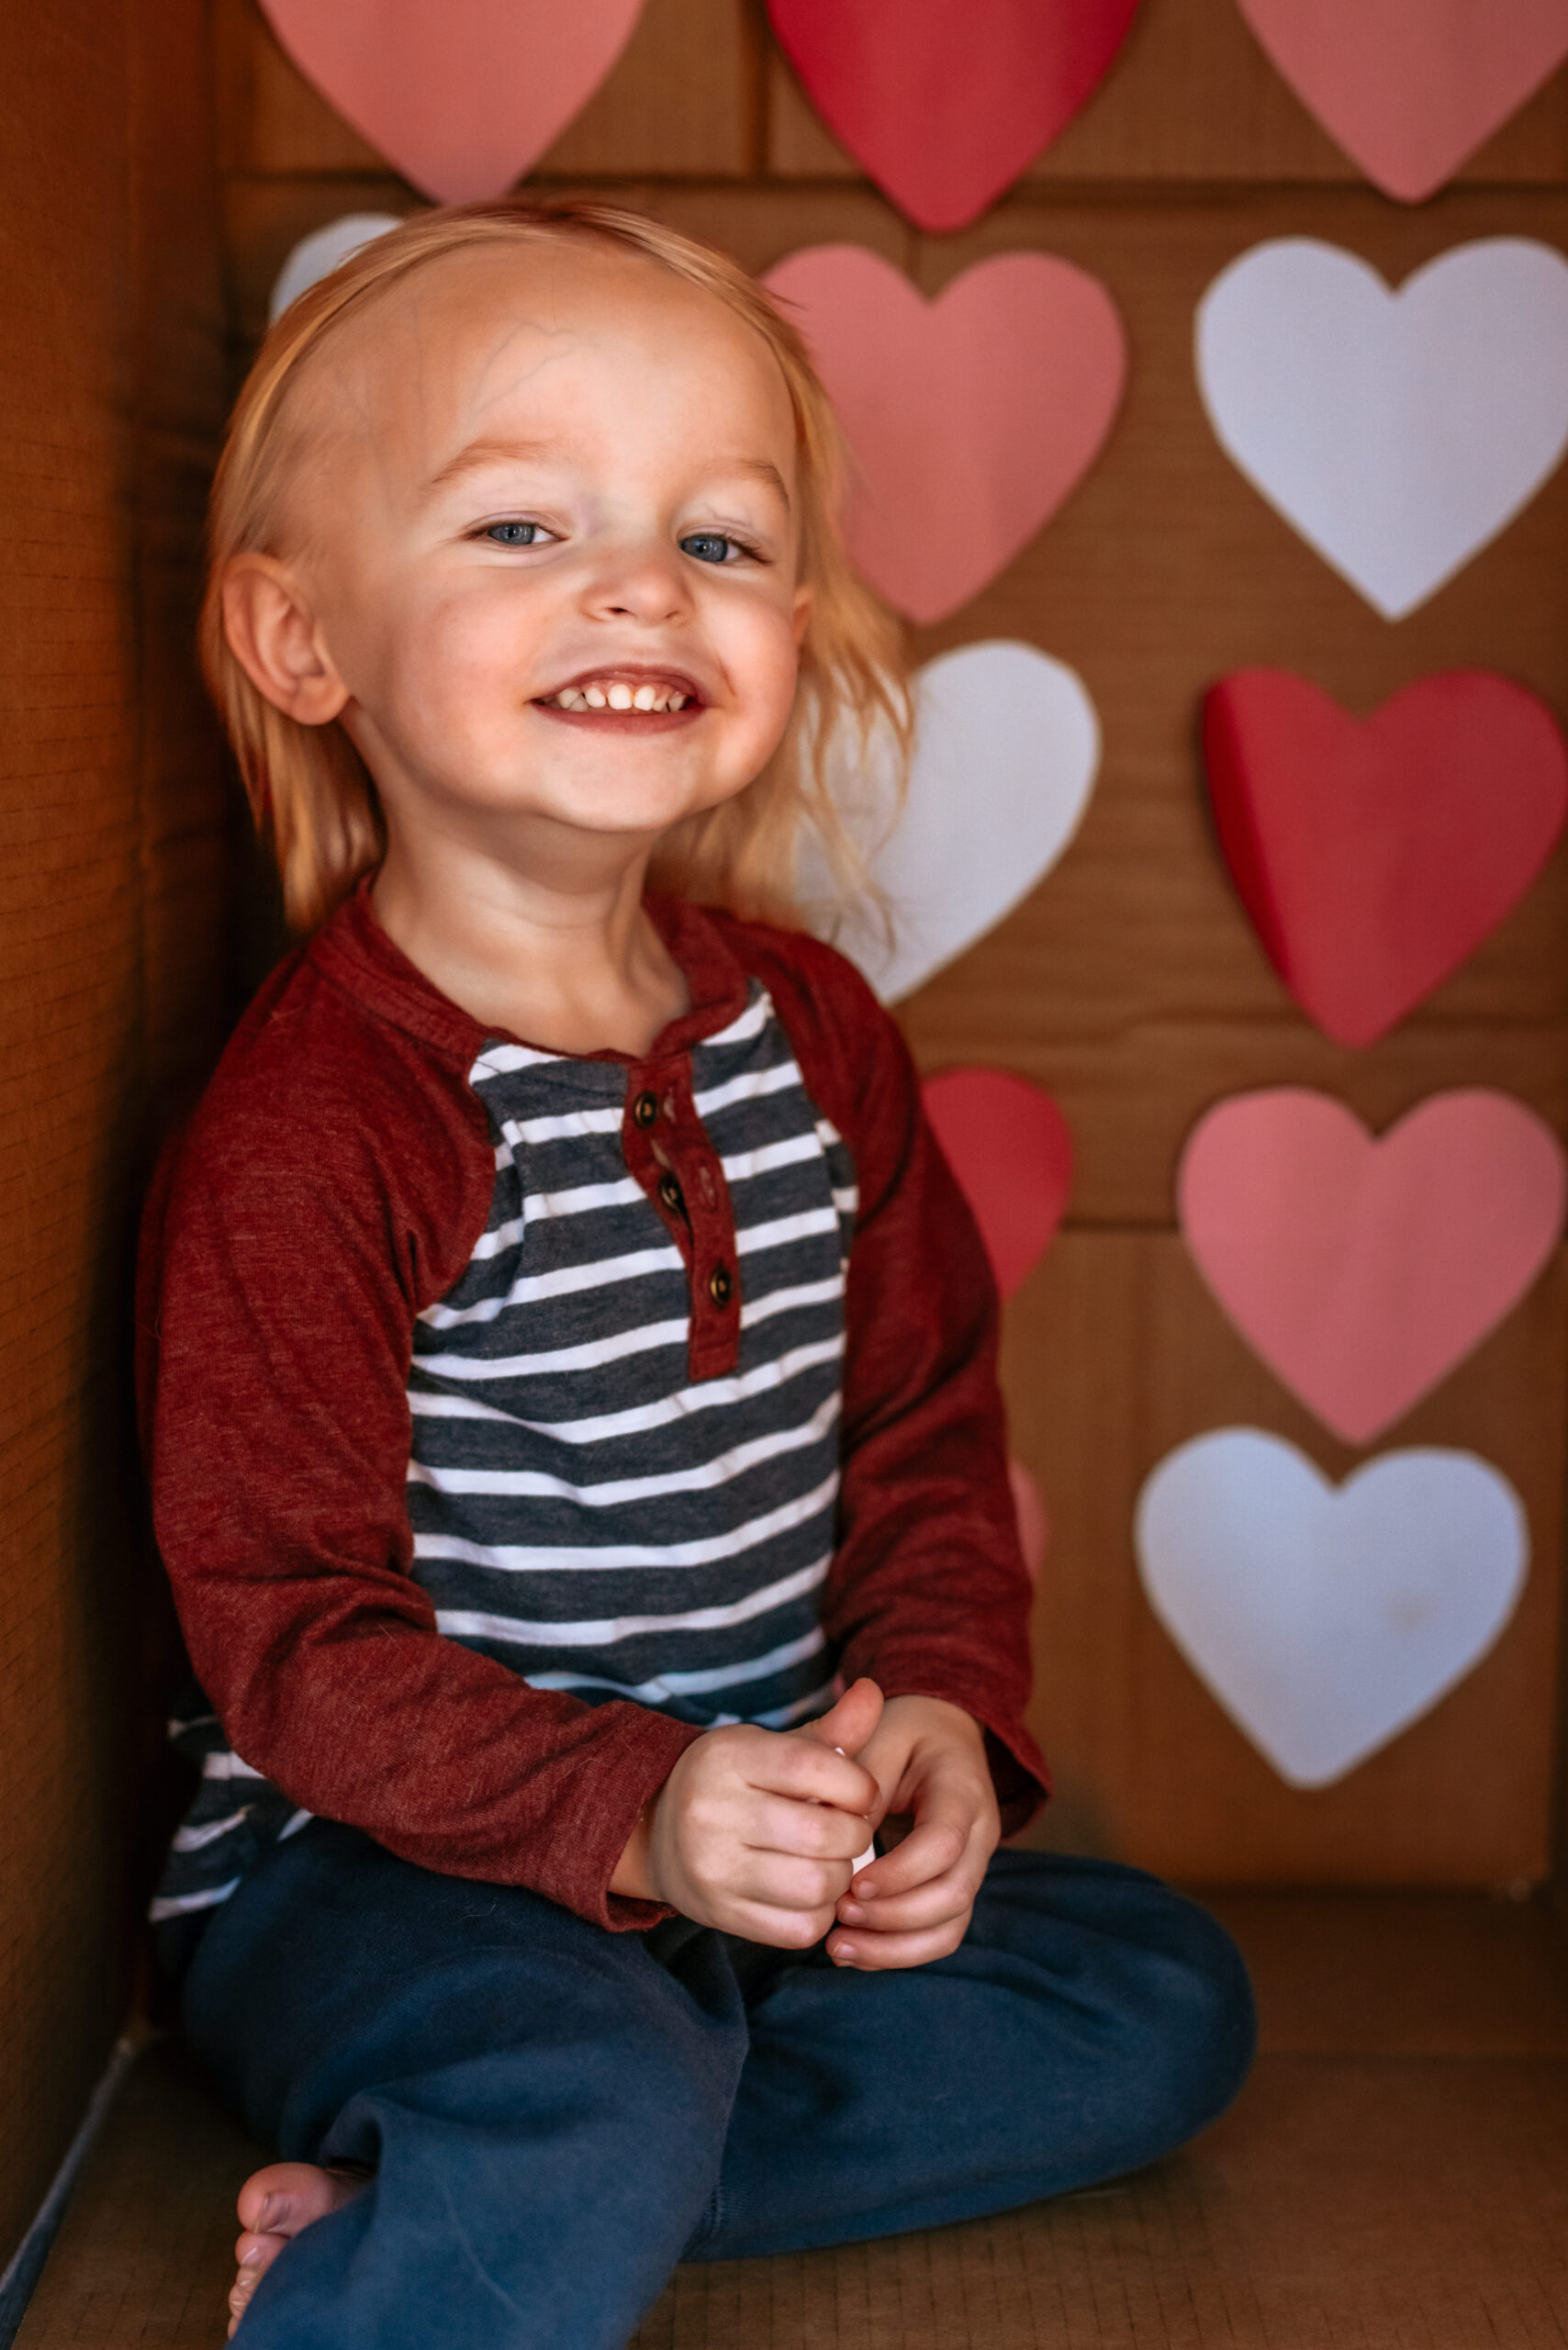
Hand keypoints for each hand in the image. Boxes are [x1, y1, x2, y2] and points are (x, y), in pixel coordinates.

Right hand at [612, 1680, 883, 1946]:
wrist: (658, 1831)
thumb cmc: (737, 1782)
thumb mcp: (774, 1747)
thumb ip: (830, 1730)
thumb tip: (873, 1692)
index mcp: (727, 1757)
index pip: (814, 1767)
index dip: (858, 1784)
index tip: (860, 1793)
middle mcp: (712, 1811)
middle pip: (823, 1834)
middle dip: (855, 1835)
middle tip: (849, 1830)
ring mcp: (711, 1868)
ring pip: (816, 1886)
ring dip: (841, 1877)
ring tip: (831, 1860)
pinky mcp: (719, 1913)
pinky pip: (799, 1928)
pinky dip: (820, 1912)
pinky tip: (810, 1891)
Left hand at [826, 1696, 998, 1970]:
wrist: (940, 1734)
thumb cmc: (903, 1732)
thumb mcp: (879, 1735)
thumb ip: (862, 1782)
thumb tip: (842, 1838)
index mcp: (963, 1788)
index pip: (945, 1842)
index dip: (901, 1871)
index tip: (852, 1882)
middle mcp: (980, 1835)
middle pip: (954, 1895)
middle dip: (894, 1916)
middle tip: (838, 1914)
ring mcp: (972, 1867)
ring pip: (950, 1927)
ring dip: (894, 1947)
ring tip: (839, 1948)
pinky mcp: (954, 1889)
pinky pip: (938, 1934)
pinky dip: (897, 1951)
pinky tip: (853, 1951)